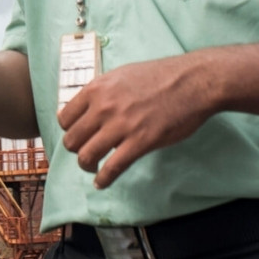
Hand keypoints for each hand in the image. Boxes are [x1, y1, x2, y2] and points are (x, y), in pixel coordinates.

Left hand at [58, 54, 218, 188]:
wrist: (193, 81)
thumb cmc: (162, 76)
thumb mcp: (122, 75)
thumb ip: (103, 92)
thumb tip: (88, 108)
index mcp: (97, 89)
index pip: (64, 118)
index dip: (69, 130)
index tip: (78, 135)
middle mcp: (104, 107)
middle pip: (72, 140)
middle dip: (76, 150)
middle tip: (87, 153)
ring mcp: (121, 125)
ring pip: (86, 156)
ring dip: (87, 166)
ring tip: (93, 169)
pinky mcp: (140, 142)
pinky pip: (112, 167)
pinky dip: (103, 179)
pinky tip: (102, 183)